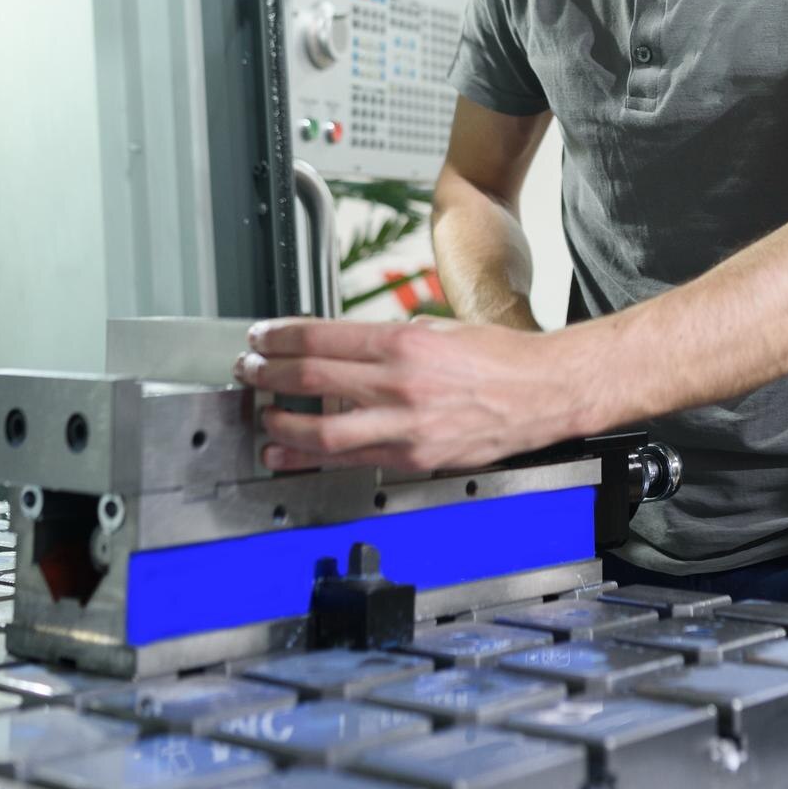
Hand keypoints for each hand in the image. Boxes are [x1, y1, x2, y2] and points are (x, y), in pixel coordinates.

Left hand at [233, 316, 589, 474]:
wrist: (540, 392)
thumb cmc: (496, 357)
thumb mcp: (436, 328)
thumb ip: (386, 339)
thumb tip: (339, 346)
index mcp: (403, 342)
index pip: (320, 338)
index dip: (278, 338)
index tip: (259, 338)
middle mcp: (400, 384)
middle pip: (310, 379)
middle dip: (267, 374)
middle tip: (247, 370)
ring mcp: (405, 426)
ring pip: (321, 430)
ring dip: (280, 421)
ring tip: (260, 413)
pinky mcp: (413, 457)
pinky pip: (350, 459)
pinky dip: (309, 457)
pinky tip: (287, 451)